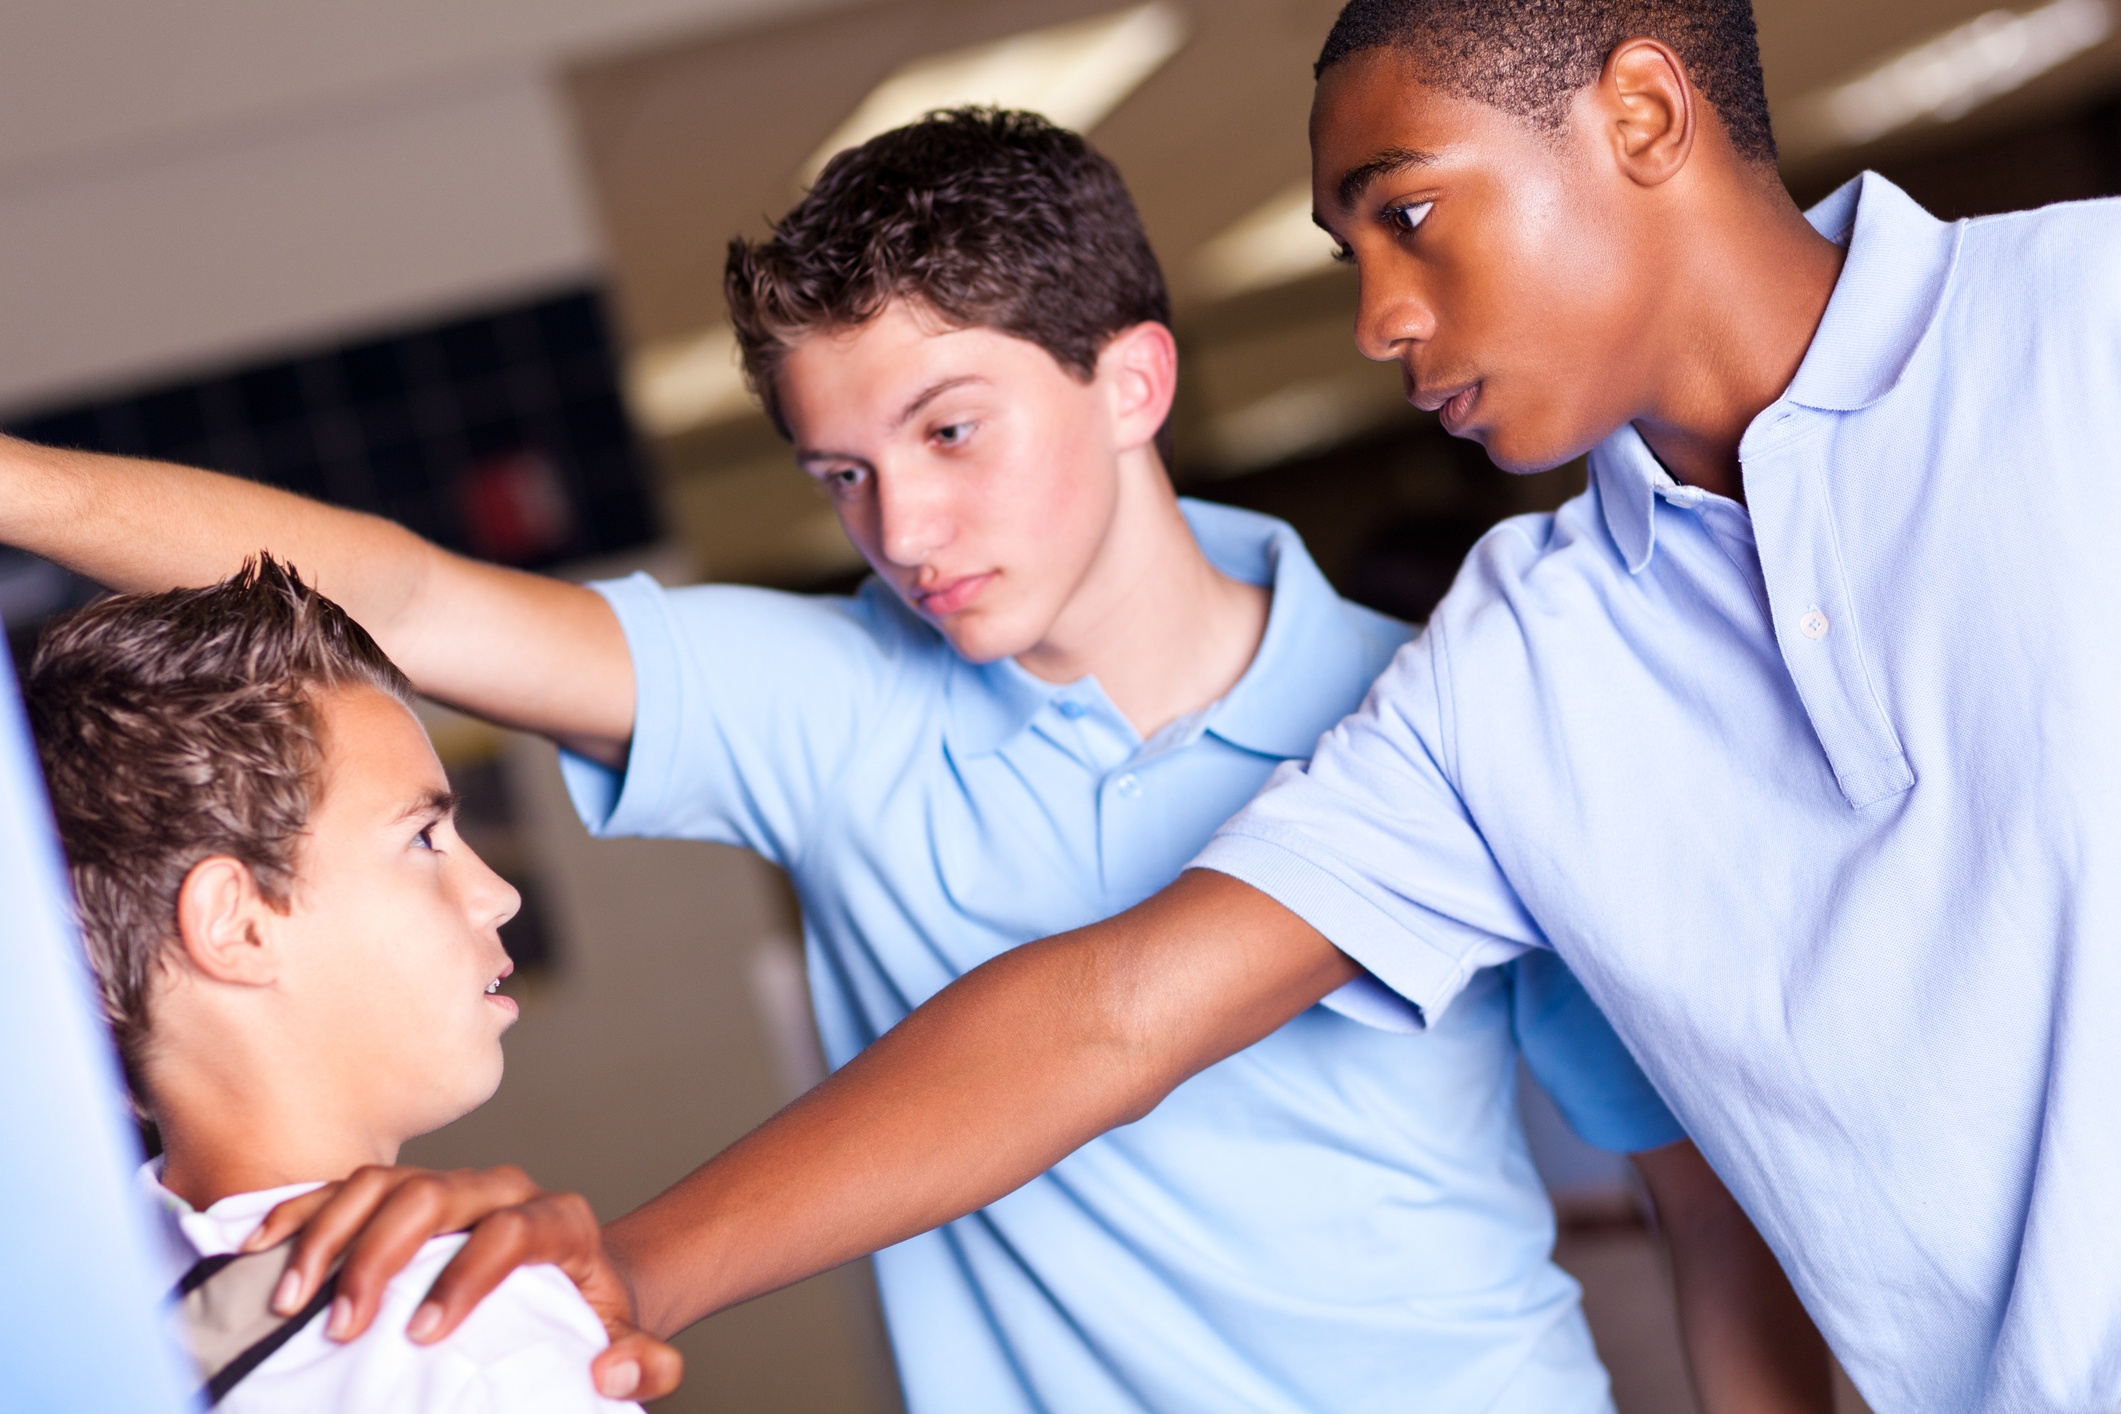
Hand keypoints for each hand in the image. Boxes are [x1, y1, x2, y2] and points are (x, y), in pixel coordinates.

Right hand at [244, 1164, 681, 1401]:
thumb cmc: (594, 1316)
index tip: (421, 1334)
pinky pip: (348, 1187)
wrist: (581, 1276)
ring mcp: (451, 1185)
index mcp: (559, 1220)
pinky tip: (262, 1250)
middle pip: (436, 1195)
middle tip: (341, 1327)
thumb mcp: (630, 1343)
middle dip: (381, 1257)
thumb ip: (641, 1364)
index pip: (512, 1230)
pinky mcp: (406, 1192)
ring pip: (383, 1182)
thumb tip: (609, 1372)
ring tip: (291, 1301)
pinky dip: (303, 1211)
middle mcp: (503, 1188)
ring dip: (330, 1234)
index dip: (466, 1276)